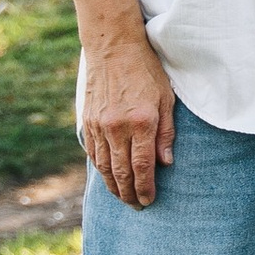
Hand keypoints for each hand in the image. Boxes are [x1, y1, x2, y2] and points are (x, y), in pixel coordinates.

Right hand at [81, 27, 178, 207]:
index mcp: (141, 122)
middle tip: (137, 207)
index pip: (142, 166)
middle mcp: (117, 127)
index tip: (149, 201)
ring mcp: (99, 125)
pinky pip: (93, 153)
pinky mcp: (88, 121)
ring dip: (113, 186)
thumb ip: (166, 132)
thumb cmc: (146, 70)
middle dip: (130, 194)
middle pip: (122, 172)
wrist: (113, 47)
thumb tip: (166, 162)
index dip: (146, 188)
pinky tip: (108, 177)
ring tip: (123, 198)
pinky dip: (101, 169)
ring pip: (105, 166)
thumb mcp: (166, 98)